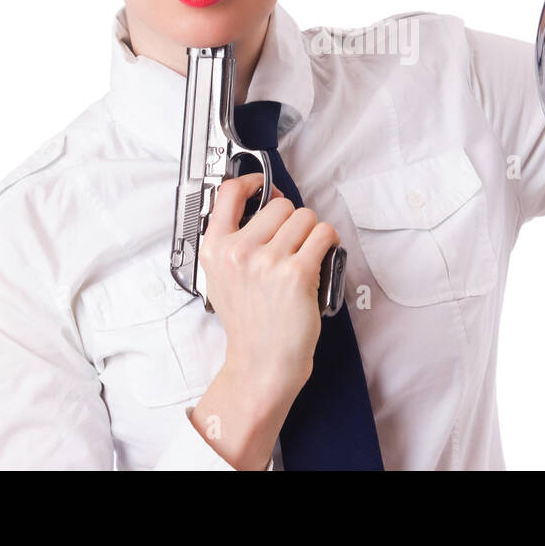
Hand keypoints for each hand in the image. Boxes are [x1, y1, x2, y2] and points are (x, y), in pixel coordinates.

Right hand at [198, 172, 340, 401]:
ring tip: (304, 256)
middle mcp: (238, 252)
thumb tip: (264, 201)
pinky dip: (328, 243)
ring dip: (311, 233)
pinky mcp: (297, 273)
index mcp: (216, 249)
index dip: (251, 182)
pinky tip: (319, 259)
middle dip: (291, 221)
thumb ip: (233, 240)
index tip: (264, 186)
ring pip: (305, 217)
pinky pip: (324, 234)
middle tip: (290, 246)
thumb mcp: (222, 277)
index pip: (228, 193)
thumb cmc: (248, 322)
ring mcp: (268, 262)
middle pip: (280, 205)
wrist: (262, 362)